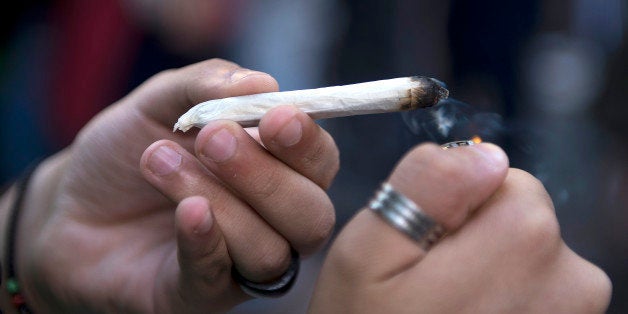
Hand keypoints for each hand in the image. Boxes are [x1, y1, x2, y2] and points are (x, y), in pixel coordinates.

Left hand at [14, 59, 338, 312]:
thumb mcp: (160, 102)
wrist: (72, 205)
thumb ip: (208, 84)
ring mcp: (241, 264)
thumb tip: (263, 83)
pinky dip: (205, 241)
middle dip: (266, 176)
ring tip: (157, 160)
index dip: (307, 143)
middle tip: (211, 139)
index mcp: (277, 169)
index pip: (320, 162)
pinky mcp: (201, 296)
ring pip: (268, 250)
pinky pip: (219, 277)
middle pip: (311, 215)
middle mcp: (273, 222)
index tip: (275, 117)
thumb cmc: (129, 152)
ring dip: (221, 201)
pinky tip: (185, 210)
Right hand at [309, 143, 610, 312]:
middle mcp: (575, 280)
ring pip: (529, 260)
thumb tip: (485, 154)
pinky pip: (534, 299)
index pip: (503, 177)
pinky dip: (503, 307)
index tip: (423, 250)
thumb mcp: (368, 254)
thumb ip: (426, 187)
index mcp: (525, 238)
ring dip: (489, 276)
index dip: (455, 205)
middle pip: (522, 219)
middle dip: (476, 239)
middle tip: (428, 289)